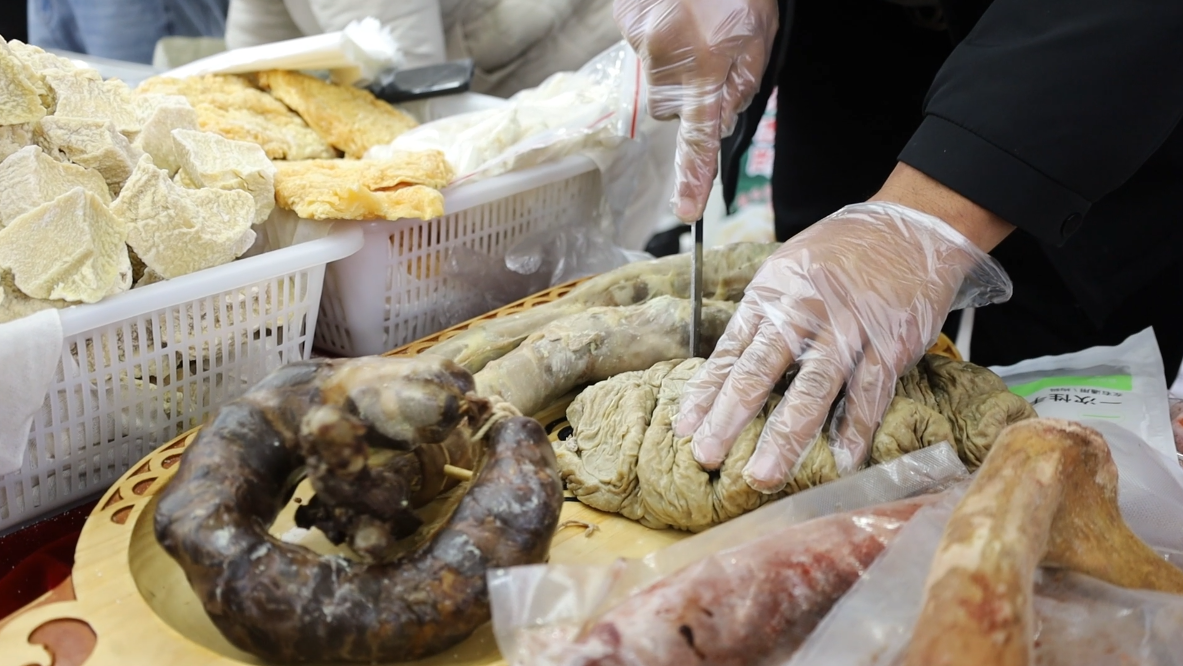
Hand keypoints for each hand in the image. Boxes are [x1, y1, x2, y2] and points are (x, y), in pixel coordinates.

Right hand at [613, 0, 777, 221]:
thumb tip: (720, 119)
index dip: (693, 175)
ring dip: (676, 65)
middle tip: (714, 52)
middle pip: (672, 108)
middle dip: (691, 94)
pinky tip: (675, 11)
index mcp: (705, 65)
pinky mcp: (624, 22)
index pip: (699, 136)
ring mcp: (638, 38)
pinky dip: (659, 38)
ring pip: (657, 81)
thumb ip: (741, 83)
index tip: (687, 210)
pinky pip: (642, 50)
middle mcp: (665, 57)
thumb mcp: (759, 33)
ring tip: (695, 24)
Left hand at [673, 201, 1012, 492]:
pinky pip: (871, 391)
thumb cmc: (841, 252)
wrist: (911, 225)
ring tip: (763, 474)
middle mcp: (804, 310)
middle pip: (760, 371)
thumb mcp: (787, 269)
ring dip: (786, 436)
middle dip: (730, 418)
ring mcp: (849, 327)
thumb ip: (762, 316)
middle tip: (707, 456)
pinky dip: (857, 427)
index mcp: (772, 294)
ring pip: (813, 388)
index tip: (685, 428)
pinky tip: (843, 459)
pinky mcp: (891, 341)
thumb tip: (729, 365)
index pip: (731, 352)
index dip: (706, 393)